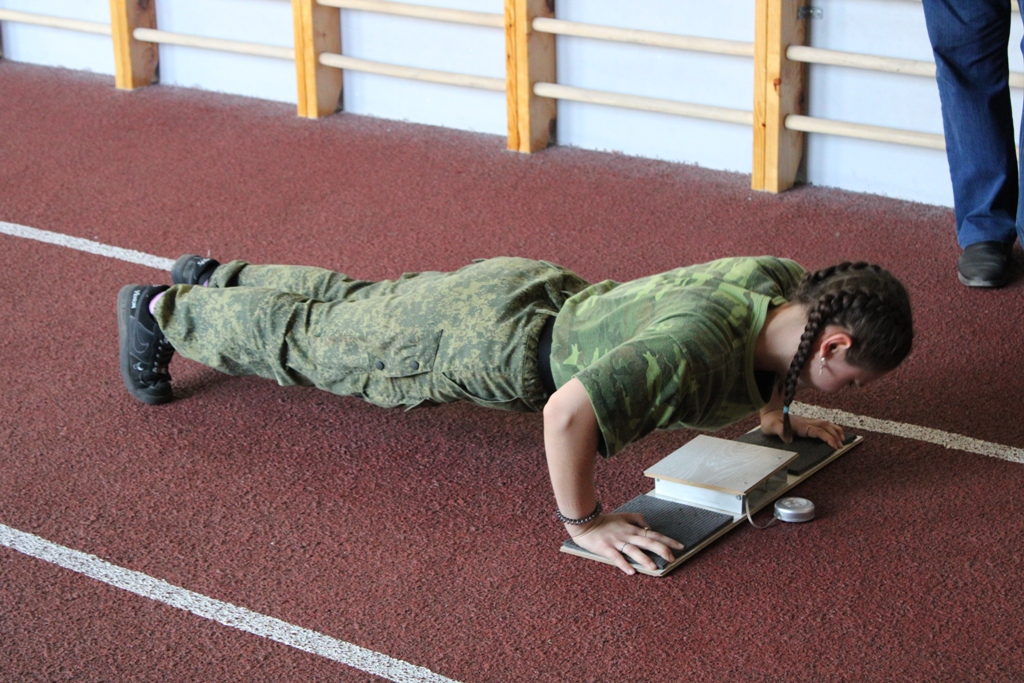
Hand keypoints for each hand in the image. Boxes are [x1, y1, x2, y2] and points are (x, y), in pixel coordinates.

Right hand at [568, 513, 684, 574]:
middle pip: (648, 542)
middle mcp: (627, 535)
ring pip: (633, 550)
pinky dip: (624, 564)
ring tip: (654, 567)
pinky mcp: (605, 548)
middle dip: (661, 550)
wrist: (585, 522)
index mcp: (633, 529)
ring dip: (644, 559)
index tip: (680, 547)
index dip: (668, 540)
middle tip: (672, 559)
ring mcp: (616, 542)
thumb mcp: (624, 516)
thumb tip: (650, 527)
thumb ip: (638, 520)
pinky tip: (631, 572)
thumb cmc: (604, 521)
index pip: (654, 534)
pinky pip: (616, 557)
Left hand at [760, 410, 843, 448]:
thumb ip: (779, 430)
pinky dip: (831, 428)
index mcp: (799, 425)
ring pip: (826, 424)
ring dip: (835, 431)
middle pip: (825, 427)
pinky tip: (835, 433)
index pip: (817, 431)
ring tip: (842, 440)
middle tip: (840, 446)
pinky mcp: (807, 422)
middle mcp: (806, 422)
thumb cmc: (770, 421)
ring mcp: (807, 421)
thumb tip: (787, 438)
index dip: (827, 437)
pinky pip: (822, 424)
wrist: (770, 412)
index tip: (834, 445)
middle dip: (834, 436)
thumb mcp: (770, 426)